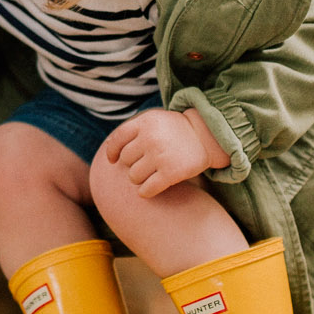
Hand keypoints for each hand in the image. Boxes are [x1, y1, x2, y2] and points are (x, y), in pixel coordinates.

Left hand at [102, 108, 227, 198]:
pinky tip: (151, 188)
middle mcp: (150, 138)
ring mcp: (160, 156)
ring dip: (139, 179)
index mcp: (144, 123)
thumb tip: (108, 152)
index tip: (113, 160)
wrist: (206, 136)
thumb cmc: (174, 130)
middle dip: (132, 164)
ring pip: (133, 177)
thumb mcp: (154, 121)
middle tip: (146, 164)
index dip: (112, 152)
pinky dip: (145, 192)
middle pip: (125, 160)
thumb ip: (132, 131)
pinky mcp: (171, 173)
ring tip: (151, 174)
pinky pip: (146, 190)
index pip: (117, 140)